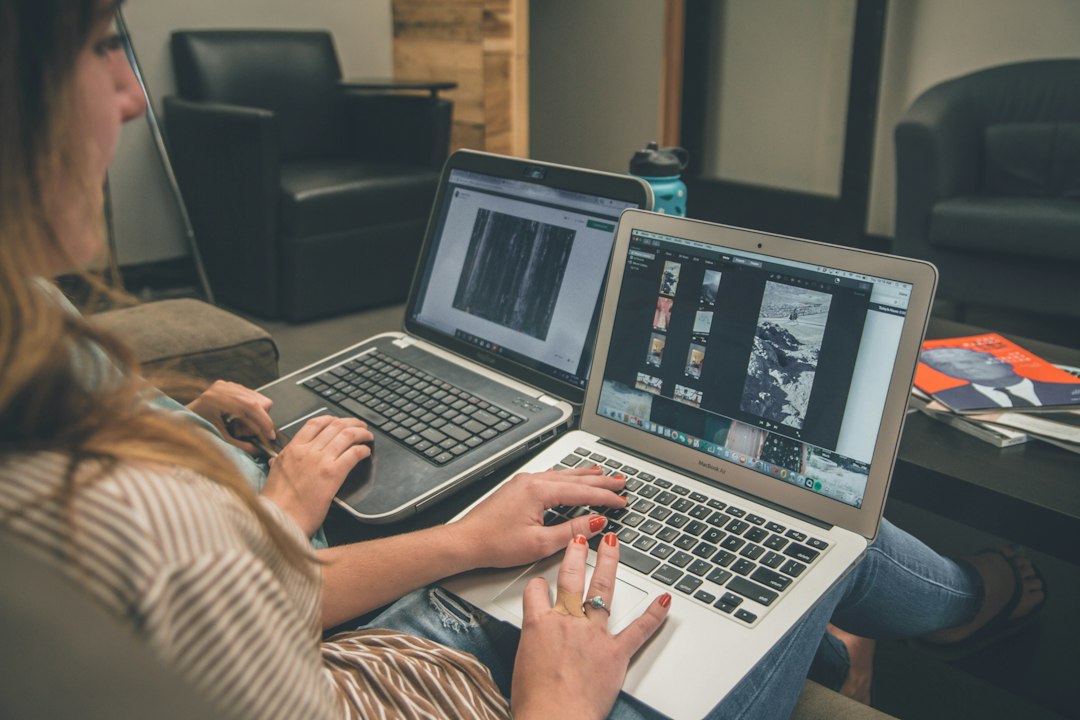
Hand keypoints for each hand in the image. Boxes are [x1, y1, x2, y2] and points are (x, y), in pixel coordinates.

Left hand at [186, 380, 274, 454]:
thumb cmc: (196, 430)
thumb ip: (242, 446)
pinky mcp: (228, 386)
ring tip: (238, 424)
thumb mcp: (220, 441)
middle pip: (259, 401)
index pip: (252, 406)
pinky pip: (250, 395)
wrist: (182, 421)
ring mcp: (226, 385)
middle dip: (259, 419)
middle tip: (245, 432)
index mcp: (218, 399)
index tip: (270, 435)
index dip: (265, 422)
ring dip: (254, 415)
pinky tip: (236, 417)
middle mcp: (223, 388)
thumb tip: (260, 451)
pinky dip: (249, 409)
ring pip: (258, 398)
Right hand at [262, 416, 371, 536]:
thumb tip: (275, 460)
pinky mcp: (333, 474)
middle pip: (335, 426)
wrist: (280, 519)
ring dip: (361, 433)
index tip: (338, 421)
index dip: (331, 419)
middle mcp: (307, 451)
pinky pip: (353, 454)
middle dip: (351, 423)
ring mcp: (321, 461)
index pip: (315, 423)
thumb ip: (278, 463)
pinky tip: (365, 453)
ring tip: (367, 436)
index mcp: (292, 449)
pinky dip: (362, 450)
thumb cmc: (276, 503)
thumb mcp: (273, 475)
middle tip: (359, 426)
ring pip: (346, 436)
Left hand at [449, 466, 627, 568]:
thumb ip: (571, 532)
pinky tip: (569, 477)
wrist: (466, 541)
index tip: (622, 500)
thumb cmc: (495, 543)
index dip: (605, 497)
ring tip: (602, 474)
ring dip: (584, 476)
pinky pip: (549, 477)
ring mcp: (524, 483)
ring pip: (562, 475)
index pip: (582, 492)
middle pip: (575, 479)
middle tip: (621, 482)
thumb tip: (595, 523)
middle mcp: (532, 481)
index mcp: (539, 491)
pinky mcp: (517, 488)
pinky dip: (566, 478)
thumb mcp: (540, 544)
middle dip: (600, 481)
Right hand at [510, 532, 670, 719]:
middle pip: (570, 579)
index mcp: (539, 625)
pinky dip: (654, 615)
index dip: (538, 585)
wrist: (554, 719)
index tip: (541, 583)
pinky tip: (664, 600)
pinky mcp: (615, 653)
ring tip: (613, 545)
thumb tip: (538, 651)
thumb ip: (533, 648)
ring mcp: (593, 635)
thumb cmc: (536, 702)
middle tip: (579, 540)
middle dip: (575, 555)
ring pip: (602, 591)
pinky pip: (638, 629)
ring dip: (609, 564)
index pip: (535, 591)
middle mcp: (566, 623)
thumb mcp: (522, 665)